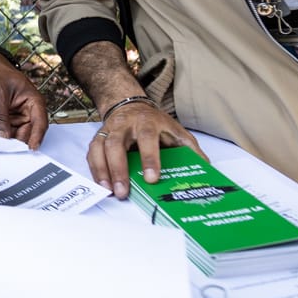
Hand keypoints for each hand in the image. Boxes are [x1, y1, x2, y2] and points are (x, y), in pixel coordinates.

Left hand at [0, 59, 48, 149]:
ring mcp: (19, 115)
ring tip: (1, 148)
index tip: (32, 149)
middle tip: (9, 151)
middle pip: (29, 131)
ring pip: (18, 134)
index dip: (37, 136)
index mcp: (33, 100)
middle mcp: (29, 110)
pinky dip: (3, 137)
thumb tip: (3, 138)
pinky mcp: (9, 119)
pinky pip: (8, 132)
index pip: (40, 121)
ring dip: (10, 141)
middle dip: (20, 141)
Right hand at [87, 102, 205, 198]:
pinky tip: (102, 185)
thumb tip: (205, 166)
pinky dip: (95, 170)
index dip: (149, 158)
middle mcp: (125, 125)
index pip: (146, 138)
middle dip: (119, 169)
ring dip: (103, 171)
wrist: (129, 106)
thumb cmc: (155, 123)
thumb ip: (189, 148)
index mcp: (147, 122)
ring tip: (110, 191)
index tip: (152, 178)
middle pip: (116, 144)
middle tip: (124, 191)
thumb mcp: (176, 130)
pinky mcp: (98, 138)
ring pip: (100, 148)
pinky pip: (92, 153)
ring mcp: (109, 130)